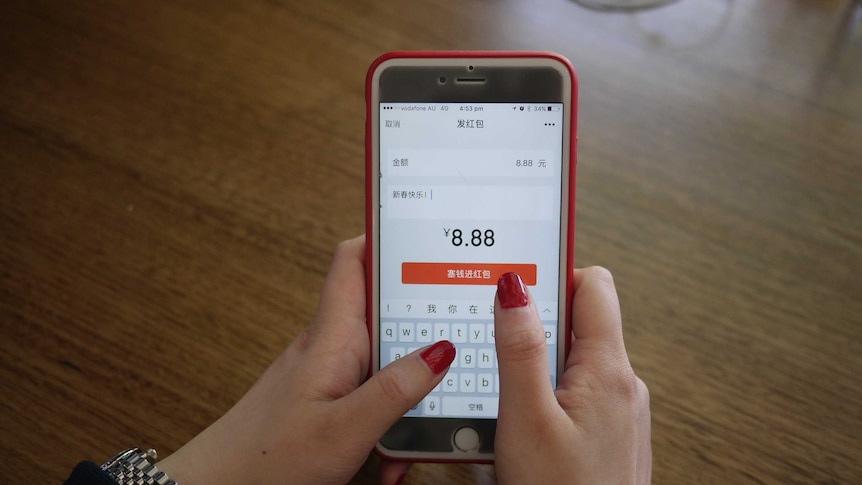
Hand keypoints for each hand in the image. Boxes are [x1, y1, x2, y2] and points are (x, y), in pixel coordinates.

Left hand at [157, 235, 454, 484]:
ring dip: (410, 386)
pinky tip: (394, 448)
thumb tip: (441, 349)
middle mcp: (332, 345)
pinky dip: (392, 413)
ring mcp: (332, 370)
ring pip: (387, 355)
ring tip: (420, 425)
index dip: (386, 234)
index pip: (354, 260)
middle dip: (423, 326)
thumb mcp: (344, 428)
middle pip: (386, 308)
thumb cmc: (266, 459)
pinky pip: (375, 389)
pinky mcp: (333, 395)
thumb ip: (394, 388)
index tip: (428, 225)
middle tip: (459, 338)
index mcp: (332, 336)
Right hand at [493, 270, 651, 483]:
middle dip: (538, 325)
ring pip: (578, 359)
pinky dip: (552, 392)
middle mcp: (624, 383)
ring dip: (541, 362)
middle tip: (497, 340)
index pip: (595, 285)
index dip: (555, 274)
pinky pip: (581, 391)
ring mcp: (622, 410)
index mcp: (609, 370)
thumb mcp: (526, 418)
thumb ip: (520, 348)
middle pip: (583, 320)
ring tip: (505, 388)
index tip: (517, 280)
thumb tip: (514, 286)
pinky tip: (526, 418)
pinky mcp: (612, 432)